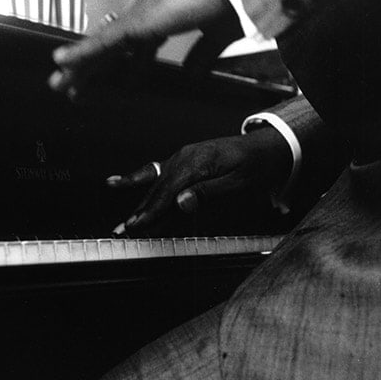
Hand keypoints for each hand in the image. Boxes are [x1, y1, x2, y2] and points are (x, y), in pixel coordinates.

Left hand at [49, 0, 240, 97]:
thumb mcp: (218, 35)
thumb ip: (202, 55)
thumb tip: (191, 75)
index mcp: (168, 10)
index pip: (140, 42)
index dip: (129, 65)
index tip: (122, 82)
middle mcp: (150, 7)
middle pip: (116, 44)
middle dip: (96, 66)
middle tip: (77, 86)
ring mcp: (142, 11)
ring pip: (104, 43)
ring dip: (81, 64)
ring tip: (58, 82)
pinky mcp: (140, 19)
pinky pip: (104, 40)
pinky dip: (82, 52)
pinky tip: (62, 62)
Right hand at [108, 127, 291, 234]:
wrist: (263, 147)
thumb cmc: (254, 166)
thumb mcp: (238, 183)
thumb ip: (208, 193)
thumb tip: (181, 204)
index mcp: (197, 162)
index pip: (169, 192)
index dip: (152, 211)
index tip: (136, 226)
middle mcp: (184, 157)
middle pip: (158, 189)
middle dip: (140, 212)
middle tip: (121, 232)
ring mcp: (181, 157)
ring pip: (157, 184)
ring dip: (139, 204)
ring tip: (123, 222)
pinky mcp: (182, 160)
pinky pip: (158, 172)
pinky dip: (138, 179)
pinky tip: (118, 183)